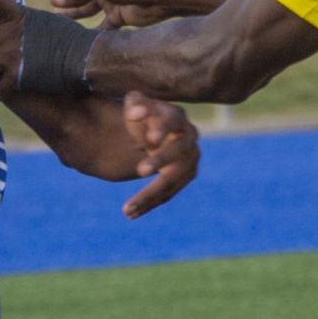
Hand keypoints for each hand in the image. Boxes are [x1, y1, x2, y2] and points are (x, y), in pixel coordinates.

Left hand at [121, 92, 199, 216]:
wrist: (156, 131)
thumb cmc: (144, 115)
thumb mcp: (136, 104)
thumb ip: (135, 104)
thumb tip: (135, 113)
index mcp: (177, 117)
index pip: (173, 120)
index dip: (162, 128)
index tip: (150, 139)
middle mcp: (190, 138)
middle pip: (178, 152)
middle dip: (160, 161)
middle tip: (140, 170)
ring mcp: (190, 160)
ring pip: (172, 180)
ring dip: (150, 195)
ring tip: (127, 209)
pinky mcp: (186, 177)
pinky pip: (168, 194)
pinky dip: (150, 204)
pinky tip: (131, 213)